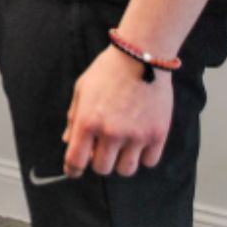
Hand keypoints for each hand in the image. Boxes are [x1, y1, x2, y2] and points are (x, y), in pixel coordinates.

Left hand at [62, 46, 173, 177]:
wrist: (141, 56)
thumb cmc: (109, 69)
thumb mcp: (82, 89)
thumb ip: (74, 117)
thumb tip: (69, 141)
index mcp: (88, 121)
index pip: (76, 160)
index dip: (72, 169)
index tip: (74, 170)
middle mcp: (111, 132)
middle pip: (102, 169)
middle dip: (98, 160)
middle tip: (102, 147)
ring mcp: (136, 136)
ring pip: (126, 170)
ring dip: (121, 161)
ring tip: (122, 144)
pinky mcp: (157, 135)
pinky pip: (148, 162)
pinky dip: (143, 156)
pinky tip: (139, 140)